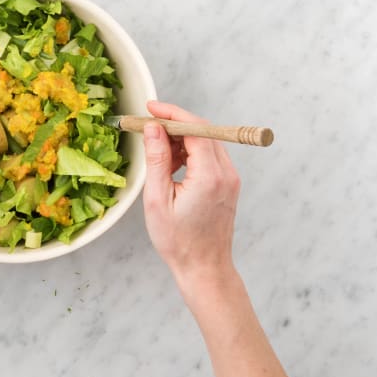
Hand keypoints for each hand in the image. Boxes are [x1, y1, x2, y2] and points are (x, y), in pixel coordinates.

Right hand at [142, 101, 240, 291]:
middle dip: (174, 123)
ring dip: (181, 138)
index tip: (150, 109)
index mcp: (210, 175)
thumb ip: (157, 159)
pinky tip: (171, 165)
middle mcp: (226, 173)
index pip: (195, 129)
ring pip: (207, 141)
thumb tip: (153, 128)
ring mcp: (230, 178)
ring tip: (156, 151)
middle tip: (146, 124)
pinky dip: (190, 152)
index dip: (172, 114)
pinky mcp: (228, 184)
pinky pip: (209, 156)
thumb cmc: (178, 241)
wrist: (204, 268)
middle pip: (203, 130)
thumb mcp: (158, 199)